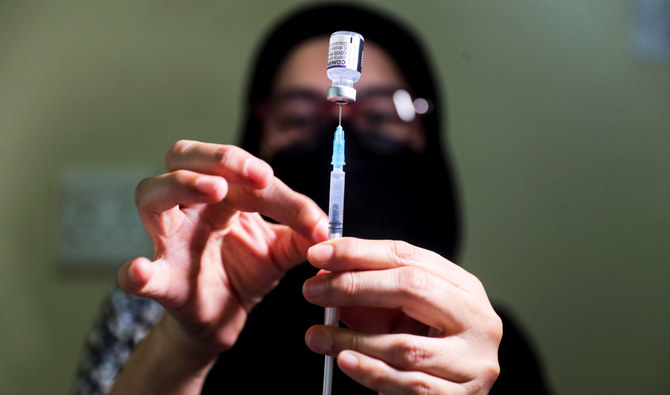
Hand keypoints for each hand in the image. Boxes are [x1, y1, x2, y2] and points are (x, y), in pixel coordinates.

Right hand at [118, 140, 327, 357]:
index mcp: (221, 195)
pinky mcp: (164, 280)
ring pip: (152, 194)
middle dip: (221, 158)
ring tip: (215, 190)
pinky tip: (140, 271)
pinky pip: (141, 274)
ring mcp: (170, 239)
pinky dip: (137, 272)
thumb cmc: (244, 273)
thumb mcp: (279, 251)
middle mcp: (190, 207)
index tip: (313, 218)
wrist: (223, 319)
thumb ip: (301, 235)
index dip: (277, 191)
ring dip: (182, 184)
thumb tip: (327, 227)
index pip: (243, 176)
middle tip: (259, 175)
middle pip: (184, 157)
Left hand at [303, 238, 500, 393]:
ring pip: (406, 345)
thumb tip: (326, 275)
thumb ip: (372, 296)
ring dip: (353, 339)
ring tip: (318, 336)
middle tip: (313, 290)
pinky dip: (371, 371)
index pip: (407, 256)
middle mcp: (477, 319)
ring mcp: (474, 361)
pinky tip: (345, 361)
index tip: (320, 254)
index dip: (360, 252)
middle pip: (413, 288)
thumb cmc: (425, 352)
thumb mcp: (402, 316)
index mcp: (462, 288)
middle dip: (355, 286)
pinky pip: (409, 384)